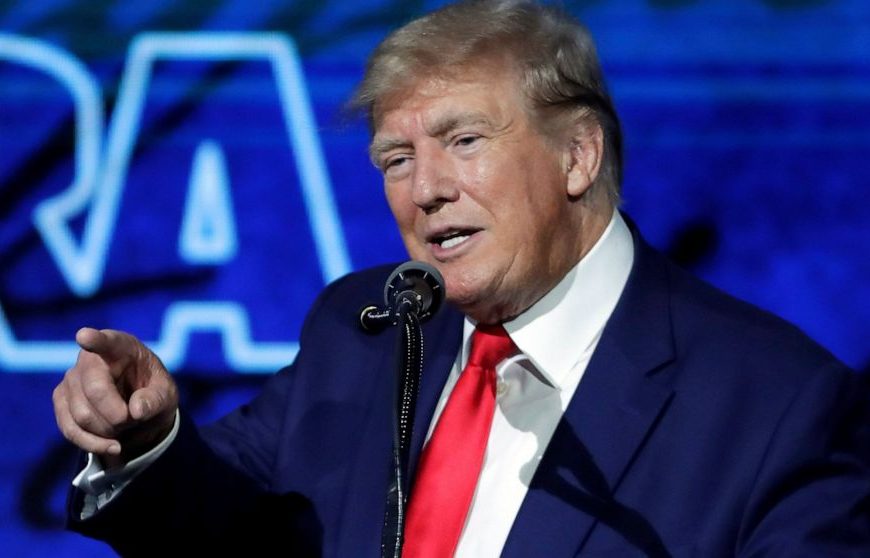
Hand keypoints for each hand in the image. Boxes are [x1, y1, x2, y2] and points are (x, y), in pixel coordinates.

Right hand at [53, 327, 178, 466]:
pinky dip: (93, 443)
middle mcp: (91, 358)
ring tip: (126, 426)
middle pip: (94, 390)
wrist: (138, 411)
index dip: (95, 340)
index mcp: (121, 347)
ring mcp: (72, 378)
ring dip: (109, 431)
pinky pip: (70, 428)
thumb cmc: (153, 393)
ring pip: (82, 415)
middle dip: (117, 416)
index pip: (107, 342)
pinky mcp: (61, 400)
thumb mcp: (166, 395)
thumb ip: (156, 399)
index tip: (85, 336)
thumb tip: (136, 410)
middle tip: (133, 420)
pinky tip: (113, 446)